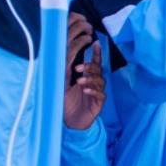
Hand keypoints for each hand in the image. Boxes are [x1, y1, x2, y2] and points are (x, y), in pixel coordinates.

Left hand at [64, 14, 105, 130]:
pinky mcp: (99, 103)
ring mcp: (97, 92)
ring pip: (100, 80)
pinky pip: (100, 94)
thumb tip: (65, 53)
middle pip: (99, 69)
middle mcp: (94, 82)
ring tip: (79, 82)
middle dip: (90, 66)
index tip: (95, 43)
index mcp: (87, 76)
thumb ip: (66, 71)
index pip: (94, 62)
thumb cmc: (67, 102)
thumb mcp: (64, 84)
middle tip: (78, 69)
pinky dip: (93, 91)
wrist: (70, 122)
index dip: (96, 53)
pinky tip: (85, 91)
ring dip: (90, 79)